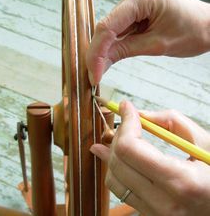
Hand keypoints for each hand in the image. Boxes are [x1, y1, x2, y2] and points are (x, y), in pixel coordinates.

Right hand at [86, 0, 209, 84]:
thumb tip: (99, 65)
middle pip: (107, 26)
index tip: (94, 74)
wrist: (208, 24)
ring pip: (111, 27)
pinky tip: (110, 55)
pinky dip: (114, 42)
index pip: (109, 26)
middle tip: (94, 74)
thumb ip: (124, 51)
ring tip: (100, 68)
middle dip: (98, 52)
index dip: (97, 52)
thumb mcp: (156, 45)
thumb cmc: (192, 32)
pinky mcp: (136, 5)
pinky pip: (119, 26)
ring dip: (105, 48)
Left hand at [90, 101, 209, 214]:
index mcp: (183, 182)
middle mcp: (165, 203)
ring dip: (113, 152)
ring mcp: (155, 213)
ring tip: (121, 136)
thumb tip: (140, 114)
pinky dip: (116, 169)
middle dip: (119, 134)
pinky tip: (116, 156)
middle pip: (118, 161)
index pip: (130, 148)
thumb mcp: (206, 142)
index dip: (125, 123)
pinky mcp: (150, 215)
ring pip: (113, 178)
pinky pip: (120, 190)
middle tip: (128, 121)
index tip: (126, 108)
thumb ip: (172, 121)